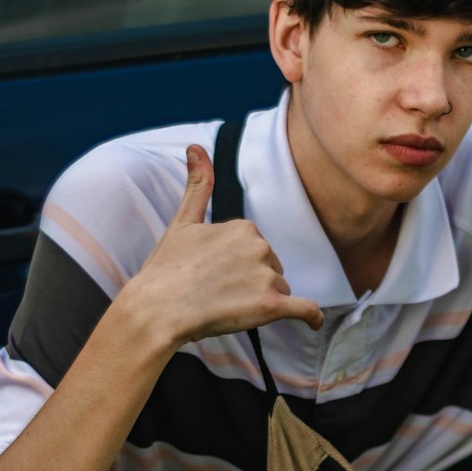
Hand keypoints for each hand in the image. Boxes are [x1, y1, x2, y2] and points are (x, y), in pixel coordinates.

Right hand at [127, 145, 323, 348]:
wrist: (157, 308)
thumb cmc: (166, 269)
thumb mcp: (182, 222)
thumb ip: (198, 187)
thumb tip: (196, 147)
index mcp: (244, 227)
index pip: (257, 251)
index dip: (240, 266)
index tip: (215, 275)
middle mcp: (260, 247)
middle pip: (272, 270)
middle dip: (254, 283)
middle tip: (219, 294)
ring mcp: (266, 276)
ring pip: (280, 292)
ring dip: (262, 302)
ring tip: (228, 308)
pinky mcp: (270, 306)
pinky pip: (305, 310)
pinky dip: (311, 317)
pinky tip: (314, 324)